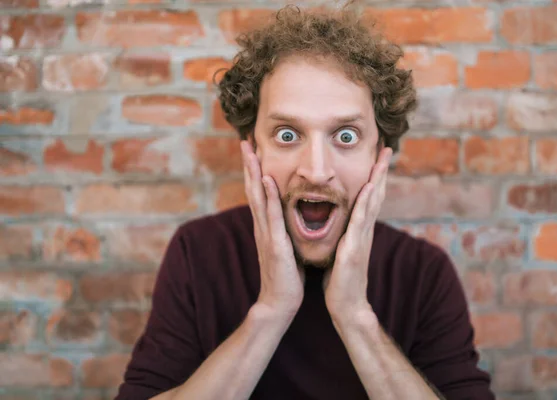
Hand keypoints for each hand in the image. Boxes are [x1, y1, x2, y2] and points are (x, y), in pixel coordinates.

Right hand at [241, 140, 304, 319]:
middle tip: (245, 140)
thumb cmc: (285, 276)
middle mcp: (262, 227)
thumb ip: (282, 230)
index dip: (255, 170)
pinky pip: (272, 217)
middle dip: (249, 164)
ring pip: (258, 198)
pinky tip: (267, 180)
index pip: (259, 193)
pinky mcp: (275, 245)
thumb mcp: (284, 247)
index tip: (254, 149)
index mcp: (266, 227)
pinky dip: (269, 197)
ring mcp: (266, 235)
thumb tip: (287, 215)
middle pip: (253, 189)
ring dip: (253, 173)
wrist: (279, 302)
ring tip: (250, 151)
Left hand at [323, 147, 391, 323]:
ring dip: (378, 179)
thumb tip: (340, 222)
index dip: (373, 176)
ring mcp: (362, 239)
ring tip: (382, 159)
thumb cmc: (341, 280)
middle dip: (381, 171)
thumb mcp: (342, 251)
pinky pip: (361, 222)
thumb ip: (345, 235)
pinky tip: (370, 188)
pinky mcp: (355, 249)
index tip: (375, 157)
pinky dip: (367, 203)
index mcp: (359, 230)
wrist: (346, 305)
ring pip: (373, 203)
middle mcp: (364, 231)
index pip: (368, 198)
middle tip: (386, 147)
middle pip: (376, 194)